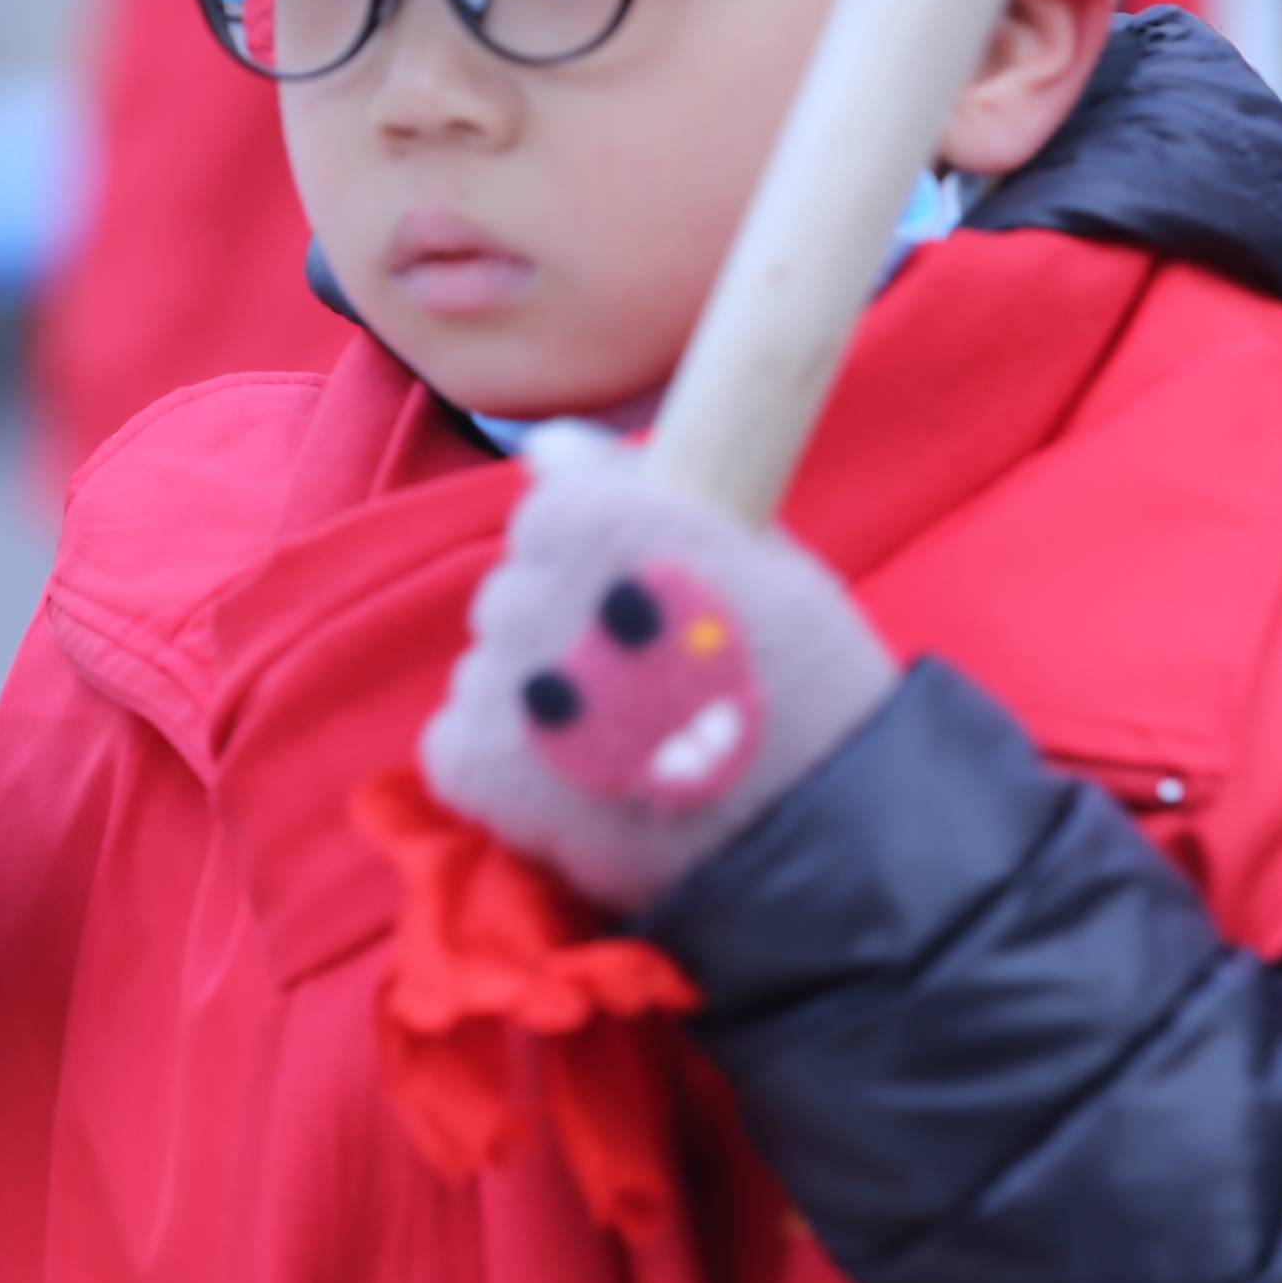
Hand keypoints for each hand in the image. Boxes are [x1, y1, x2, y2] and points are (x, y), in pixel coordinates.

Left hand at [417, 425, 895, 912]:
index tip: (648, 613)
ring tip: (623, 750)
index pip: (548, 515)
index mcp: (598, 517)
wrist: (821, 839)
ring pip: (489, 669)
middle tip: (645, 691)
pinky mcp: (470, 762)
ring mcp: (498, 678)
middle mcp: (534, 586)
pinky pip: (459, 742)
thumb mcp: (758, 558)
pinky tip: (581, 788)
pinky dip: (506, 768)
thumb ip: (639, 489)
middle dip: (564, 635)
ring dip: (538, 704)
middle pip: (513, 595)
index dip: (598, 568)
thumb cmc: (812, 688)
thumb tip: (547, 443)